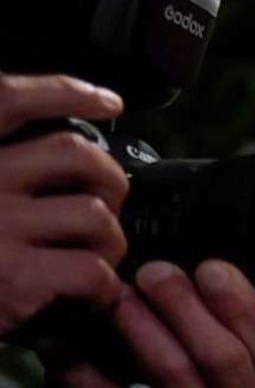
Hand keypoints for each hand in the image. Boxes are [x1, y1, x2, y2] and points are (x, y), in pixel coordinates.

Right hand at [0, 100, 129, 333]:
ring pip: (94, 215)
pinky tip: (88, 297)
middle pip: (74, 153)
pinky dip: (105, 289)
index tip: (109, 101)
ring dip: (110, 242)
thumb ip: (2, 165)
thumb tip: (68, 153)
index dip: (65, 91)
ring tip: (94, 259)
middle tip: (109, 205)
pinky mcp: (16, 277)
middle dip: (110, 179)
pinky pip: (94, 271)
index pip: (9, 98)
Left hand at [61, 260, 254, 387]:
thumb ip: (249, 359)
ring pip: (170, 371)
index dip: (241, 301)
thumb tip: (203, 283)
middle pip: (220, 352)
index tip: (208, 267)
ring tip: (114, 298)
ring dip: (137, 325)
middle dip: (182, 302)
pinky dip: (82, 370)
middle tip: (151, 271)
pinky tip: (63, 347)